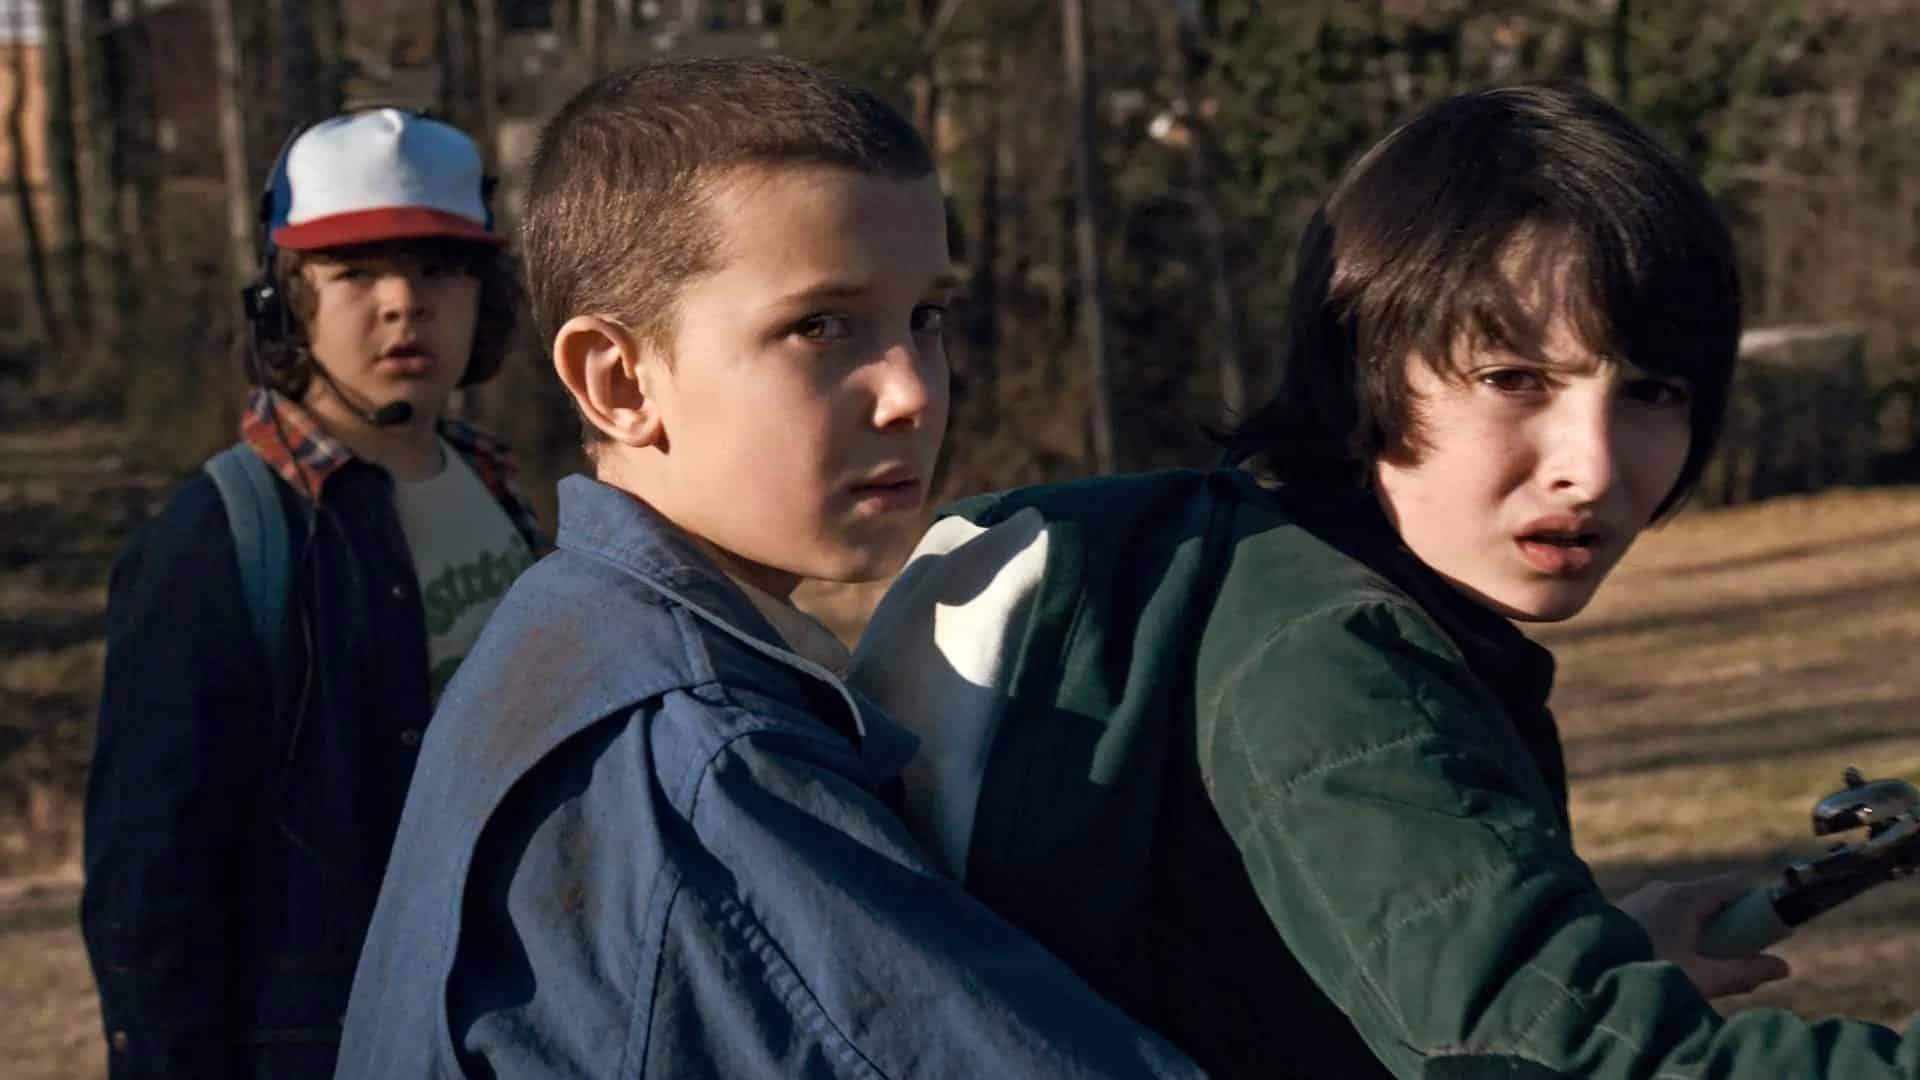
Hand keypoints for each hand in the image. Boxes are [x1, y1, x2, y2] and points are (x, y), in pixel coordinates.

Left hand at [1615, 872, 1790, 997]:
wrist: (1583, 973)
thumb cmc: (1644, 972)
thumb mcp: (1702, 979)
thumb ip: (1744, 972)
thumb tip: (1783, 966)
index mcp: (1684, 897)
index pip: (1737, 884)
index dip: (1760, 904)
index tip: (1771, 932)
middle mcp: (1664, 889)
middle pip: (1716, 898)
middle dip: (1733, 926)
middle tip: (1736, 959)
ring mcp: (1644, 898)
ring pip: (1691, 908)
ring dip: (1706, 933)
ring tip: (1704, 968)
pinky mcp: (1629, 910)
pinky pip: (1668, 915)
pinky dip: (1681, 933)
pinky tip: (1676, 962)